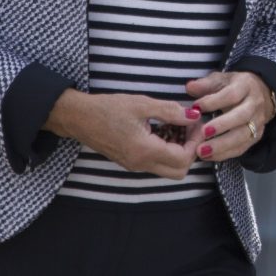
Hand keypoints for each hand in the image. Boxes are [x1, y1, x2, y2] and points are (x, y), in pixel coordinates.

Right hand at [44, 89, 201, 178]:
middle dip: (191, 150)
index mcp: (144, 151)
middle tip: (190, 127)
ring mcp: (135, 165)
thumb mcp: (142, 104)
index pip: (183, 159)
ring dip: (180, 151)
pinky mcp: (131, 162)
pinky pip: (156, 163)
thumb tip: (194, 115)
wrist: (79, 118)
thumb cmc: (108, 108)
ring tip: (178, 125)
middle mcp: (141, 164)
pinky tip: (165, 129)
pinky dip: (167, 150)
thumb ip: (171, 111)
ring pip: (168, 169)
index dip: (195, 142)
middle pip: (179, 171)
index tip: (196, 122)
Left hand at [186, 71, 275, 161]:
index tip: (196, 107)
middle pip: (241, 116)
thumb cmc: (235, 87)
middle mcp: (254, 104)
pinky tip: (209, 156)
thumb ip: (206, 84)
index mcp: (246, 86)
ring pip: (243, 135)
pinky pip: (242, 148)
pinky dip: (225, 154)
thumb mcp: (221, 80)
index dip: (214, 101)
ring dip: (222, 145)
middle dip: (222, 126)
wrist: (262, 95)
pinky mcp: (256, 136)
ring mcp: (257, 122)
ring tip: (202, 151)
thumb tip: (189, 87)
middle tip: (202, 133)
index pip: (231, 94)